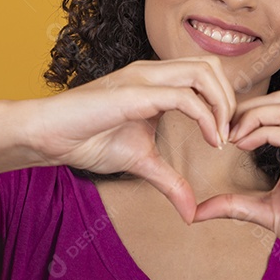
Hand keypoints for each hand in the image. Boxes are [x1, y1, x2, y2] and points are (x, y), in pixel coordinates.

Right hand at [27, 56, 235, 224]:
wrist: (48, 136)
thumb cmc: (87, 140)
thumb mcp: (140, 163)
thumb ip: (169, 182)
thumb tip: (191, 213)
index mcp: (156, 81)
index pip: (206, 75)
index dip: (225, 103)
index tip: (227, 139)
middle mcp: (152, 72)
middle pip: (212, 65)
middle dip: (231, 100)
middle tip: (230, 136)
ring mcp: (143, 78)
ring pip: (203, 72)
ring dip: (222, 105)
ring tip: (221, 138)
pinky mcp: (134, 94)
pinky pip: (183, 97)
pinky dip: (205, 117)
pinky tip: (209, 141)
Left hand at [192, 90, 279, 279]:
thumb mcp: (266, 214)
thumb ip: (235, 206)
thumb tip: (198, 211)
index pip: (279, 112)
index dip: (247, 114)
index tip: (221, 134)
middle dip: (248, 107)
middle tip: (222, 129)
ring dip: (253, 116)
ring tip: (230, 136)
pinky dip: (264, 133)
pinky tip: (243, 147)